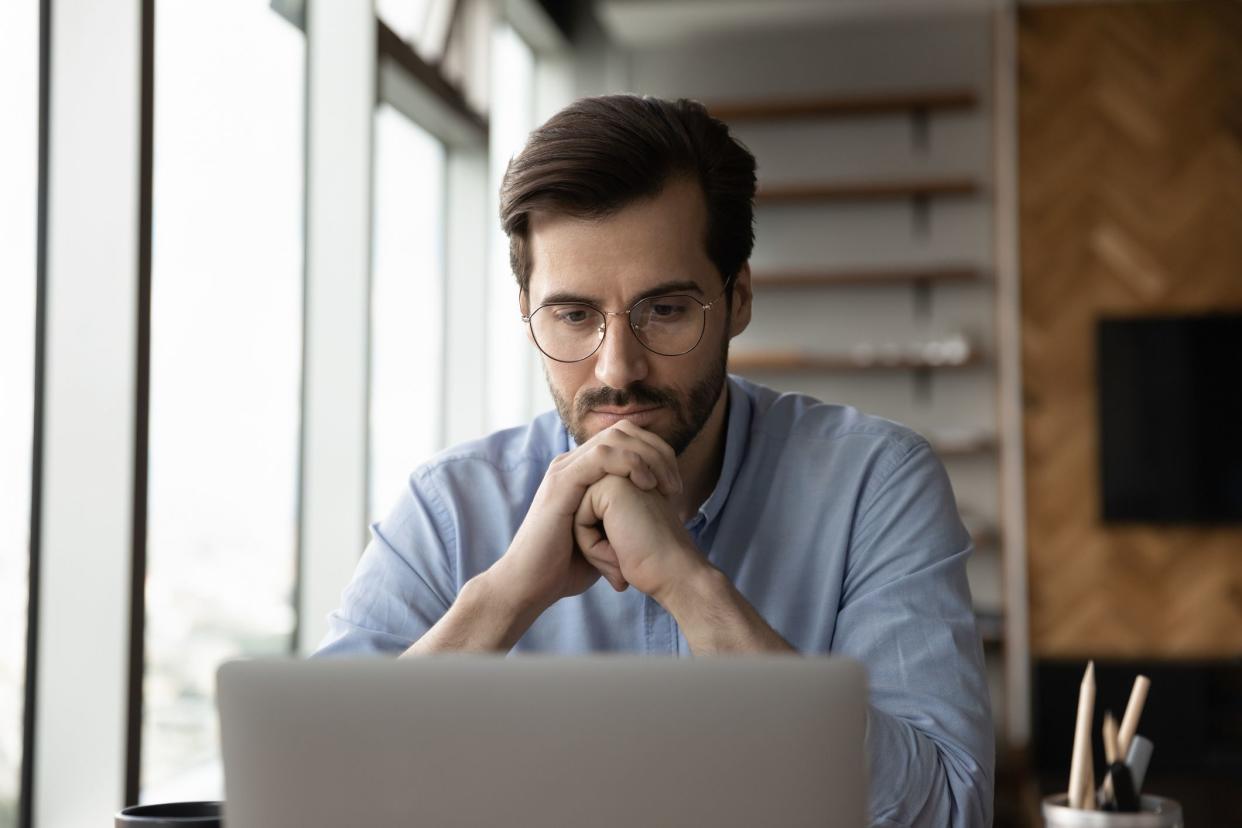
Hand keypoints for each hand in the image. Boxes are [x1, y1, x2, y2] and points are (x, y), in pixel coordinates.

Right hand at [488, 420, 683, 612]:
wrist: (529, 587)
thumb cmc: (564, 569)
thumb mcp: (604, 538)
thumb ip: (621, 519)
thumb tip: (653, 517)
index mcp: (580, 472)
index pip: (625, 439)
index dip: (656, 454)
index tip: (675, 486)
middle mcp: (570, 464)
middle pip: (623, 431)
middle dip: (657, 451)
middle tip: (675, 485)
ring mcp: (563, 470)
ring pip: (615, 438)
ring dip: (648, 457)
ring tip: (665, 486)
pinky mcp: (561, 483)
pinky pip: (602, 457)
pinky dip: (631, 464)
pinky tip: (647, 485)